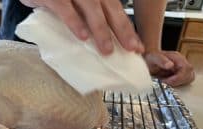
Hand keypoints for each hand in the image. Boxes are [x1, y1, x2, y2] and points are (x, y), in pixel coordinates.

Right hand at [20, 0, 143, 54]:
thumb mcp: (75, 3)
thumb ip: (86, 17)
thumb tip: (100, 43)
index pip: (116, 9)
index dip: (127, 28)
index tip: (136, 46)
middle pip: (110, 8)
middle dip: (122, 29)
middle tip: (130, 49)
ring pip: (91, 8)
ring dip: (101, 30)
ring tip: (106, 50)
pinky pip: (65, 9)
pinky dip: (74, 22)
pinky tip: (82, 36)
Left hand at [144, 50, 194, 86]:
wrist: (149, 60)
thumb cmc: (151, 58)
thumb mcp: (153, 58)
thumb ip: (161, 61)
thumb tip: (170, 65)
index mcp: (177, 58)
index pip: (186, 69)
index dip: (177, 78)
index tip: (166, 82)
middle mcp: (182, 62)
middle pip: (190, 75)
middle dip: (178, 82)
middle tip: (165, 83)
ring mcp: (182, 68)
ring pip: (189, 78)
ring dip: (178, 83)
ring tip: (166, 83)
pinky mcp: (181, 73)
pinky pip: (184, 81)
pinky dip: (177, 84)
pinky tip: (168, 83)